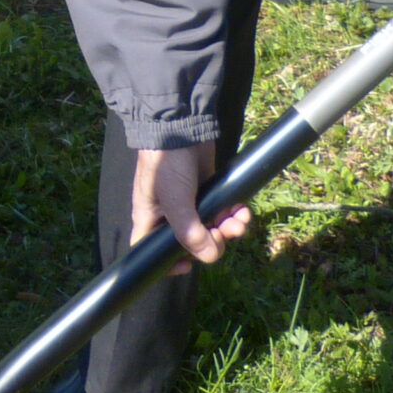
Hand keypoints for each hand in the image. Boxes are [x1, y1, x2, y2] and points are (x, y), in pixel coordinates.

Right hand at [132, 142, 249, 273]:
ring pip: (211, 227)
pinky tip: (241, 208)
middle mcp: (170, 213)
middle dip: (212, 241)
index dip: (167, 263)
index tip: (188, 265)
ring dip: (228, 227)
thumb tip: (210, 257)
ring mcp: (190, 202)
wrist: (182, 126)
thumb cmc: (167, 164)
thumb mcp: (176, 201)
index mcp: (151, 217)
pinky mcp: (208, 190)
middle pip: (190, 242)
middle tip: (225, 233)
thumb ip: (190, 233)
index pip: (150, 249)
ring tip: (240, 219)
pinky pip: (222, 210)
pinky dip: (233, 213)